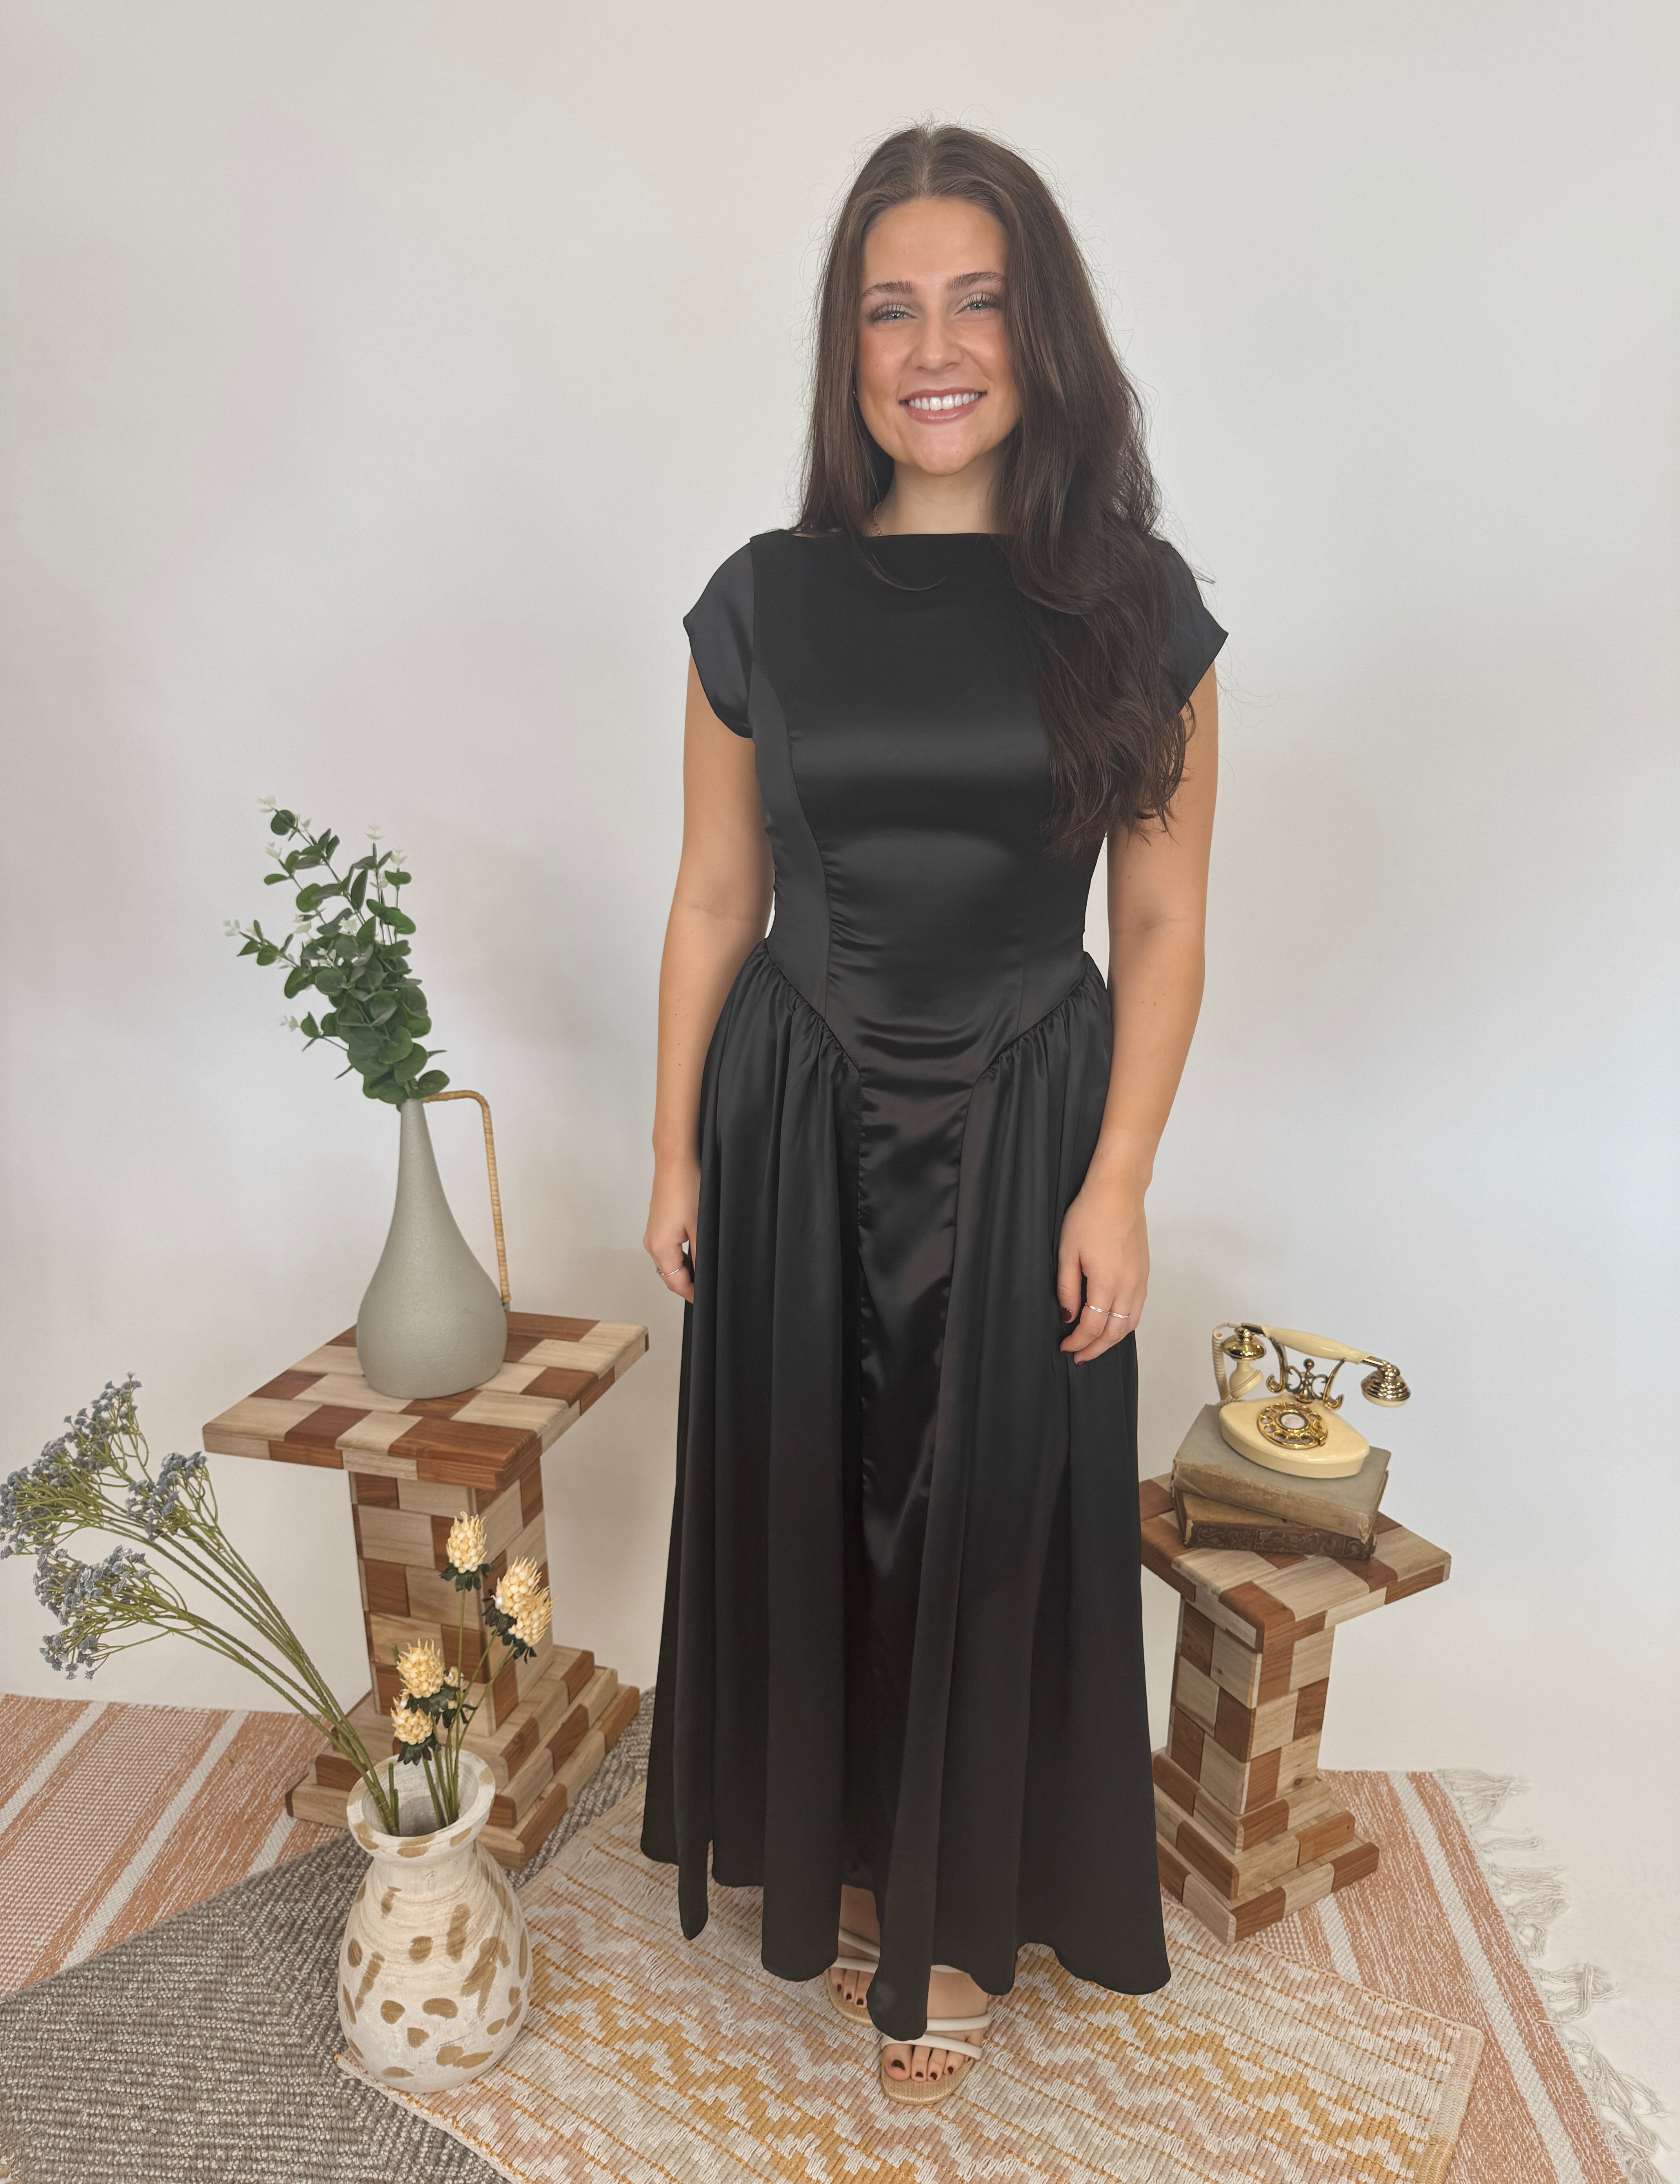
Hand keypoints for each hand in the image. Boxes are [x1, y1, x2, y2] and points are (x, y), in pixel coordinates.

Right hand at [644, 1156, 698, 1303]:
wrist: (675, 1159)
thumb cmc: (686, 1187)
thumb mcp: (700, 1226)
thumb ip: (702, 1255)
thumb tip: (706, 1277)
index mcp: (660, 1248)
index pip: (676, 1283)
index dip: (692, 1294)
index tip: (708, 1300)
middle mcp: (651, 1243)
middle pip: (670, 1275)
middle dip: (689, 1284)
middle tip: (711, 1287)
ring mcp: (653, 1233)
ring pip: (669, 1262)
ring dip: (686, 1269)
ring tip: (708, 1269)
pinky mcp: (658, 1224)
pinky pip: (668, 1249)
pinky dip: (682, 1255)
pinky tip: (698, 1250)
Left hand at [1057, 1172, 1148, 1362]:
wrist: (1118, 1191)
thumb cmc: (1089, 1214)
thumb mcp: (1067, 1252)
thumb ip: (1066, 1288)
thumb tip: (1067, 1316)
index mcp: (1107, 1281)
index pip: (1093, 1326)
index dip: (1078, 1342)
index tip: (1065, 1346)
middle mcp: (1129, 1285)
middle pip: (1114, 1332)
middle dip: (1095, 1348)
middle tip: (1078, 1355)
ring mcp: (1140, 1280)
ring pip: (1129, 1323)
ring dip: (1112, 1339)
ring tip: (1094, 1345)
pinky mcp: (1144, 1273)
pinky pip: (1137, 1309)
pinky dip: (1124, 1323)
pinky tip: (1111, 1323)